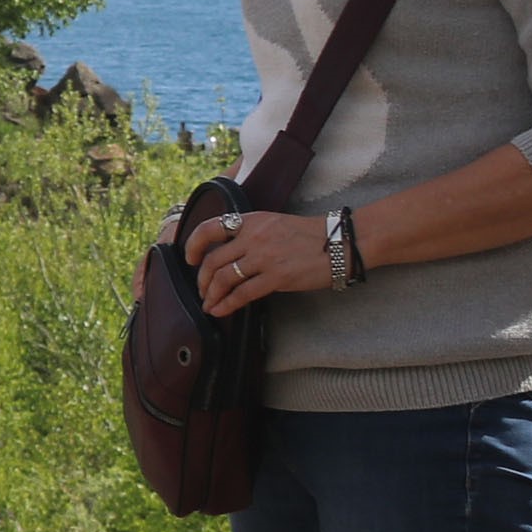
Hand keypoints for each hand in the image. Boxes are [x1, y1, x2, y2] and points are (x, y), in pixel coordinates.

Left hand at [188, 207, 331, 316]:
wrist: (342, 242)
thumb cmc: (310, 235)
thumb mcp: (274, 223)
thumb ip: (249, 233)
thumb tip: (227, 254)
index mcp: (252, 221)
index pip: (210, 228)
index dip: (193, 245)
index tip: (189, 258)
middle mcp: (254, 237)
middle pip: (213, 260)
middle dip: (201, 279)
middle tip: (201, 290)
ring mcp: (265, 257)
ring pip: (224, 278)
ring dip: (211, 294)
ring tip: (209, 303)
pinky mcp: (278, 277)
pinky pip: (243, 294)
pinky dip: (226, 304)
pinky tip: (221, 310)